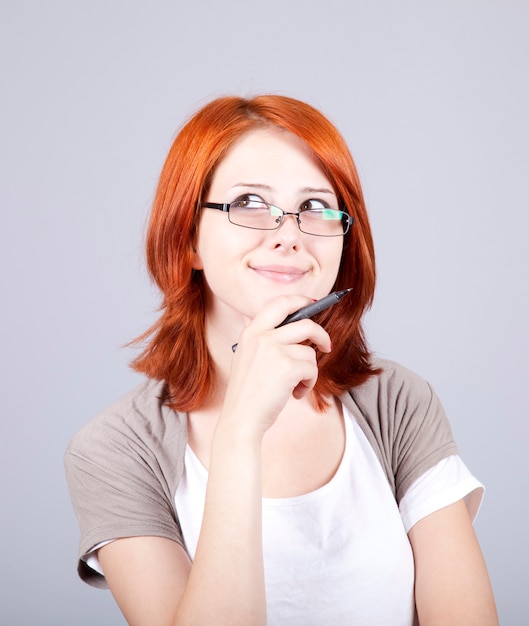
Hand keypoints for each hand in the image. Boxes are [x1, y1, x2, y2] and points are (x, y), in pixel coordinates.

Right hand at [221, 295, 331, 437]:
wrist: (241, 419)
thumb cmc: (247, 392)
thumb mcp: (246, 356)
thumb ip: (260, 337)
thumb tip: (276, 320)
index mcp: (251, 331)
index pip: (280, 303)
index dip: (300, 301)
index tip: (312, 305)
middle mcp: (261, 336)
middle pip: (305, 323)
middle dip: (321, 334)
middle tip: (326, 345)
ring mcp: (274, 350)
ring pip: (310, 352)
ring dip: (309, 371)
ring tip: (295, 385)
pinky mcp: (287, 367)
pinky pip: (312, 369)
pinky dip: (308, 383)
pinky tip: (295, 394)